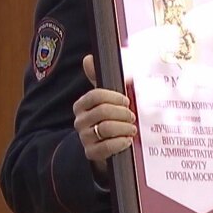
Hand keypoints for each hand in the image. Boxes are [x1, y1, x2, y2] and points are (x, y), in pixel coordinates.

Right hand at [72, 54, 135, 177]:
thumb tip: (88, 58)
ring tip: (133, 128)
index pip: (95, 96)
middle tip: (132, 116)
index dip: (113, 97)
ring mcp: (84, 138)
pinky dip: (119, 143)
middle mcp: (80, 121)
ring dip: (123, 128)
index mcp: (81, 105)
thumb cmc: (108, 118)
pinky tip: (128, 141)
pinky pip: (105, 148)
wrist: (103, 146)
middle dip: (121, 113)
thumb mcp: (105, 99)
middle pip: (102, 112)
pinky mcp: (91, 154)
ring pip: (105, 129)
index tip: (126, 100)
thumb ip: (99, 79)